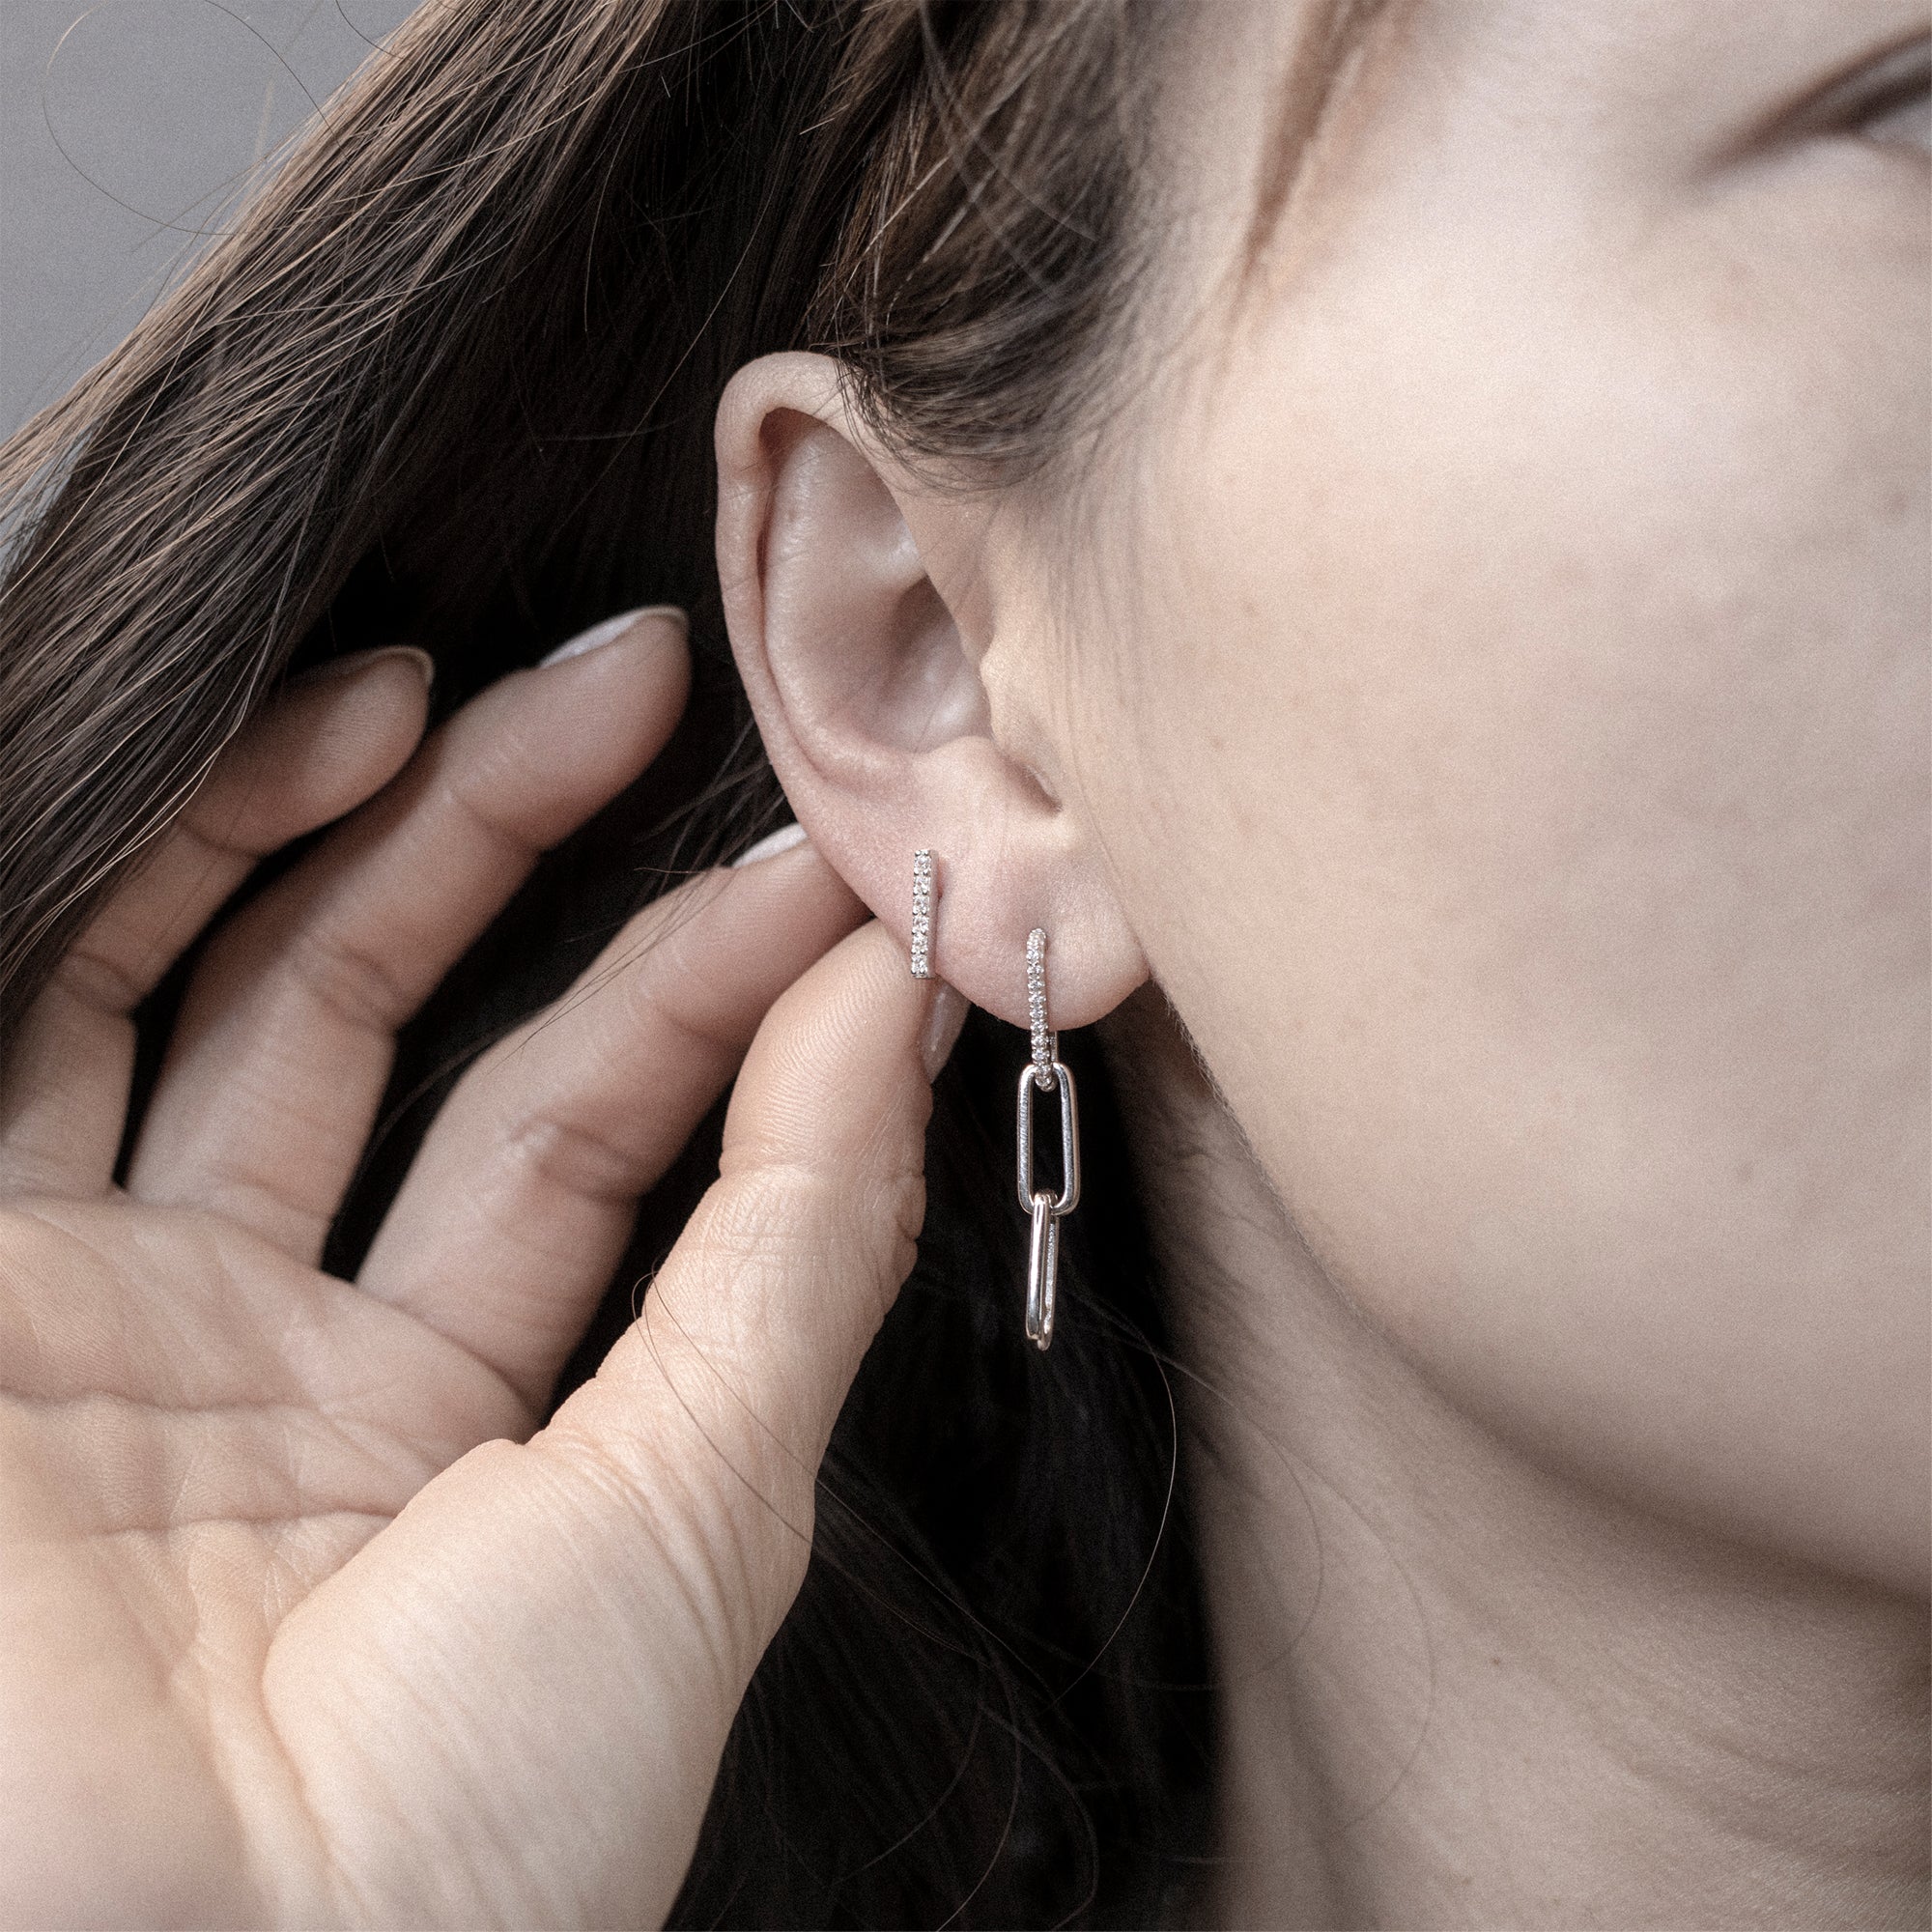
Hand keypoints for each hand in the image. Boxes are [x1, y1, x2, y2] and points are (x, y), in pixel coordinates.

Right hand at [0, 616, 959, 1927]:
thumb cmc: (473, 1827)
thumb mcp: (695, 1506)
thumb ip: (796, 1240)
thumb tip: (899, 1005)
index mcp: (459, 1426)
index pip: (596, 1134)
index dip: (711, 995)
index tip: (828, 876)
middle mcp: (273, 1358)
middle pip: (411, 1034)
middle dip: (534, 852)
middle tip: (662, 693)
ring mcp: (100, 1315)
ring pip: (237, 996)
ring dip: (368, 824)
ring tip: (504, 683)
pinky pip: (63, 1018)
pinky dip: (171, 864)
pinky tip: (327, 729)